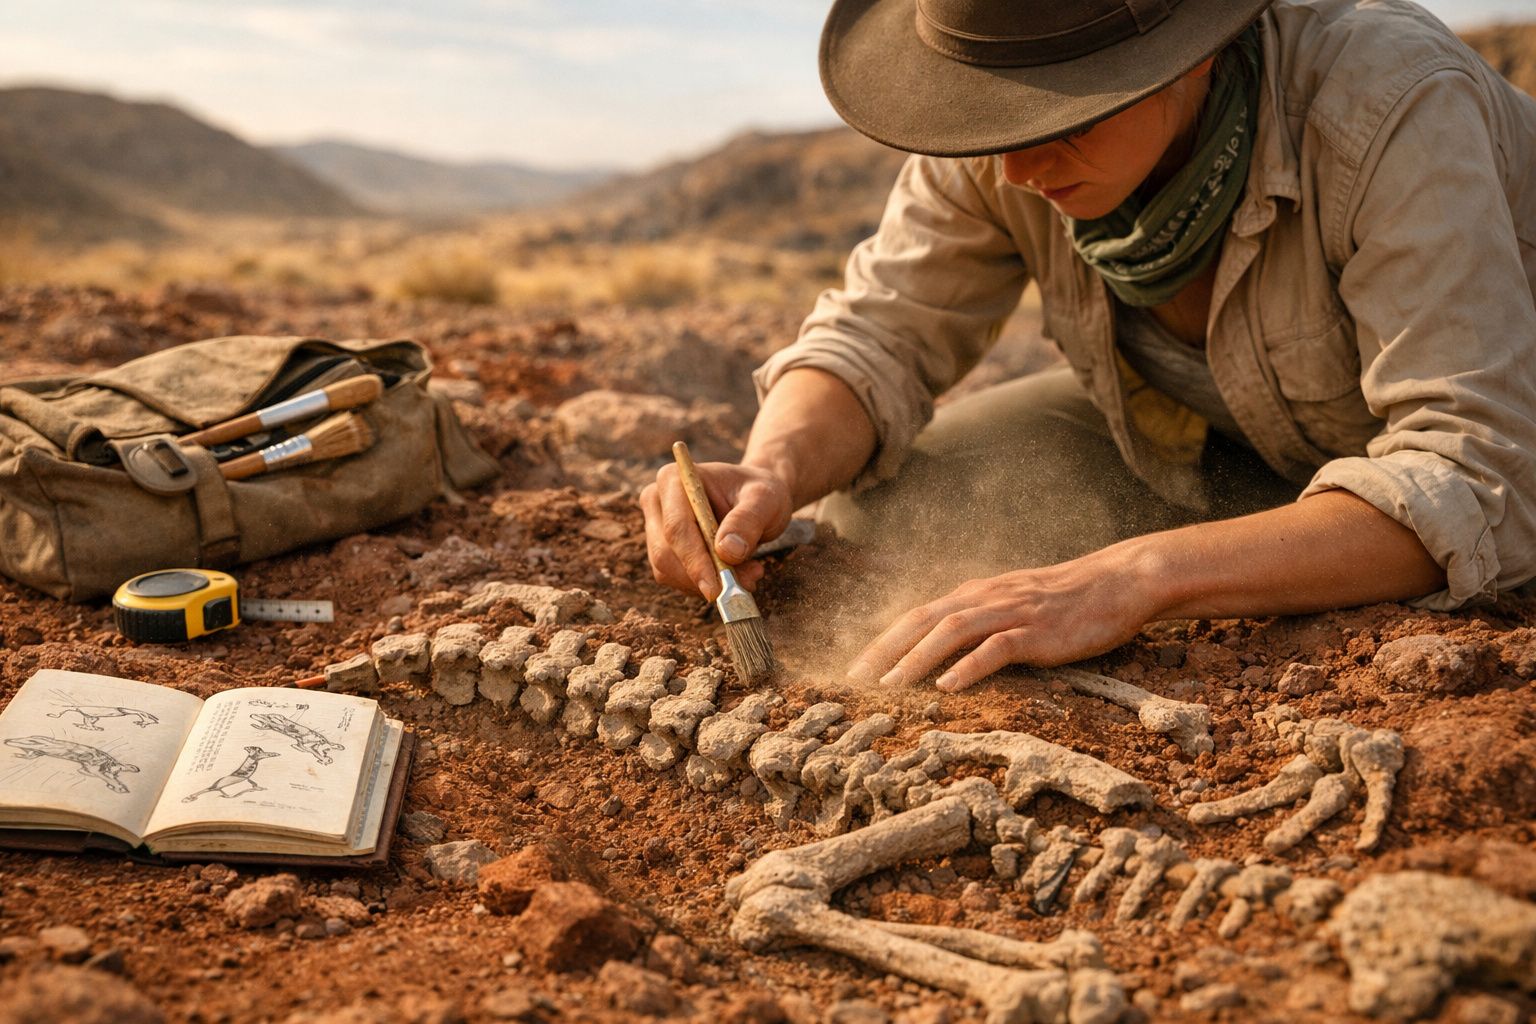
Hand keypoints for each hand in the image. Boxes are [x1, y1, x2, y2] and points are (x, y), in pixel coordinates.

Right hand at [641, 461, 792, 599]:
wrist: (756, 500)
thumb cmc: (759, 494)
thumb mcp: (765, 500)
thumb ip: (747, 521)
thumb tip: (727, 552)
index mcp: (673, 479)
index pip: (676, 527)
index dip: (694, 560)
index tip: (715, 588)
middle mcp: (657, 501)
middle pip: (665, 552)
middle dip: (702, 576)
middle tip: (746, 583)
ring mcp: (656, 527)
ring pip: (668, 570)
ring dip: (707, 582)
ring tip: (749, 574)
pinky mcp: (663, 549)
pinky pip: (676, 579)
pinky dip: (705, 584)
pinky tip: (735, 574)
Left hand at [846, 550, 1155, 691]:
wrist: (1117, 582)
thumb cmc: (1065, 600)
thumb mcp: (1011, 606)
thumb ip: (979, 623)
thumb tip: (945, 654)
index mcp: (974, 594)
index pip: (916, 616)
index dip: (881, 642)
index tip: (853, 671)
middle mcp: (985, 598)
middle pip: (922, 621)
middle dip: (884, 651)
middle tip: (854, 682)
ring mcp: (1011, 612)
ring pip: (952, 631)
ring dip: (916, 659)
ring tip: (890, 687)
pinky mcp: (1038, 629)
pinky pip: (997, 647)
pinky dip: (969, 667)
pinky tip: (948, 687)